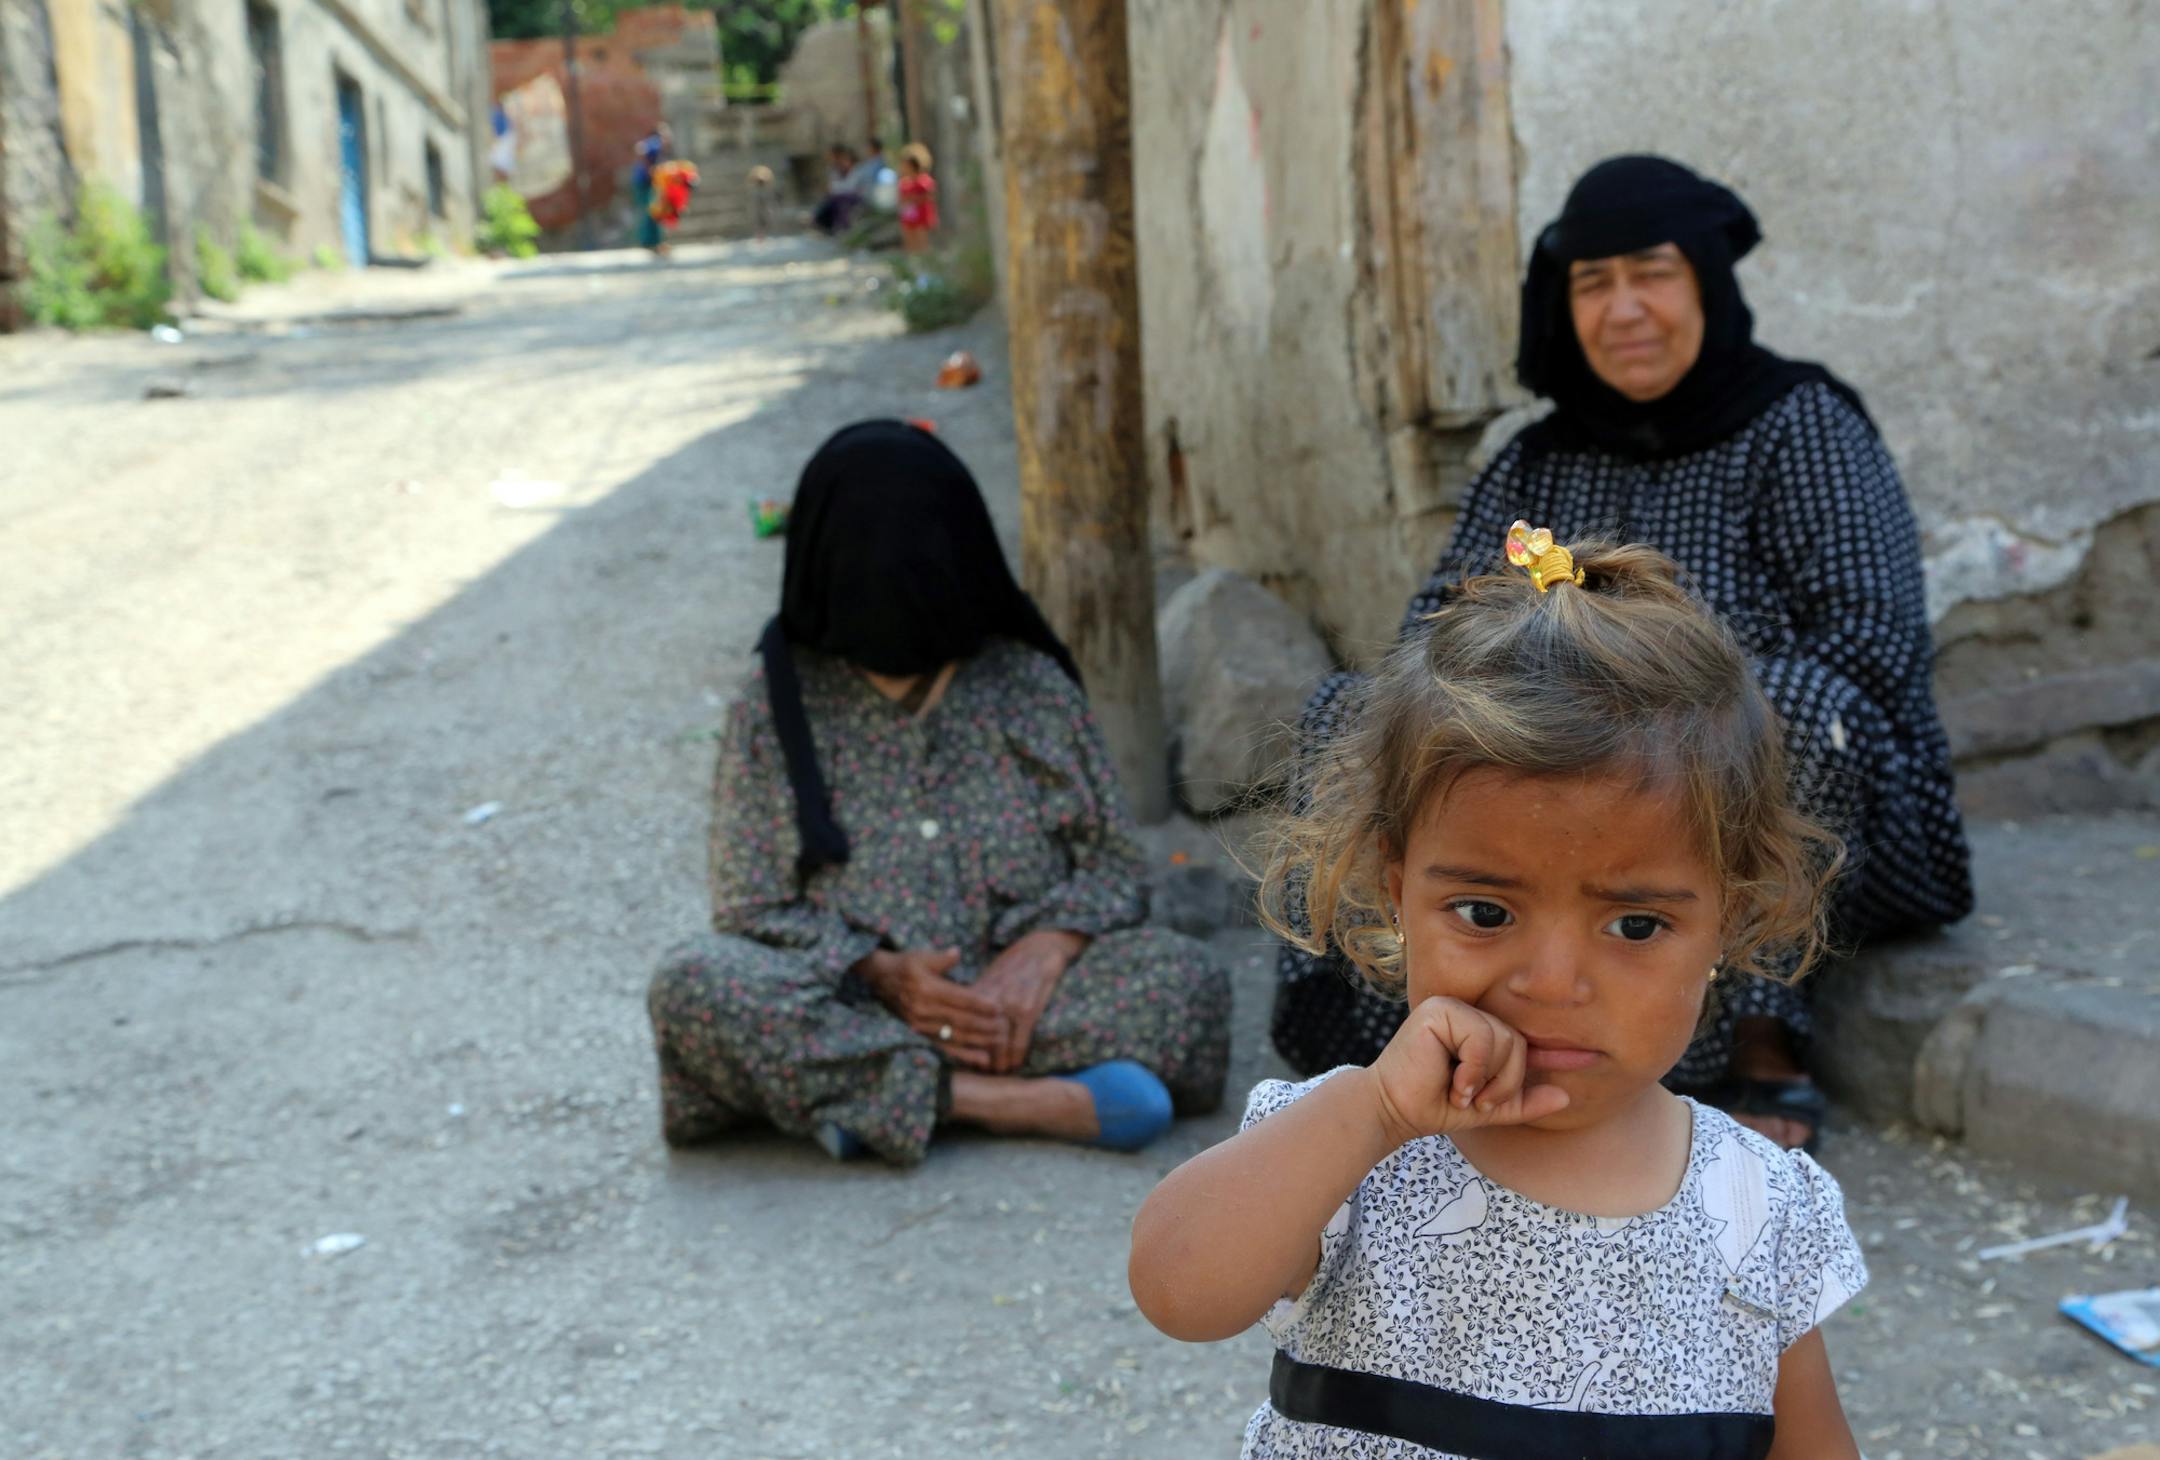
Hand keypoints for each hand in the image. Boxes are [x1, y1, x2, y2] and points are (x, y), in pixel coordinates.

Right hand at [858, 947, 1008, 1070]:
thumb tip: (957, 954)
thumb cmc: (906, 965)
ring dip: (979, 1041)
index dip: (981, 1004)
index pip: (960, 999)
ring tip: (999, 1043)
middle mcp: (923, 1010)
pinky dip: (963, 1055)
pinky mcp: (919, 1034)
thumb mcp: (922, 956)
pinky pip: (944, 1047)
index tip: (999, 1008)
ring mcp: (920, 1025)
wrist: (880, 979)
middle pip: (961, 1020)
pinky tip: (981, 1059)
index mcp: (927, 989)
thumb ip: (942, 958)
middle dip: (985, 1025)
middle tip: (1005, 1028)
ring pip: (955, 1036)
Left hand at [974, 930, 1086, 1072]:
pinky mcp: (1028, 1009)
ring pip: (999, 1043)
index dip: (964, 1048)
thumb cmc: (1013, 964)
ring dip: (1000, 1063)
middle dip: (981, 1061)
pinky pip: (1020, 1040)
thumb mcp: (989, 978)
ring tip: (1001, 1073)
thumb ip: (977, 1000)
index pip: (965, 1028)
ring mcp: (1009, 1005)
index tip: (965, 1062)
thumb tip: (962, 1020)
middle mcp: (990, 1001)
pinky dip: (1018, 1055)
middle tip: (984, 1074)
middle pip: (980, 1039)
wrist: (1039, 949)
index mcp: (978, 994)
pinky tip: (1017, 1065)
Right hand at [1366, 996, 1569, 1147]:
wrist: (1396, 1109)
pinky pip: (1480, 1036)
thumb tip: (1566, 1097)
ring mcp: (1454, 1008)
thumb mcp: (1488, 1109)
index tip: (1590, 1059)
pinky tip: (1452, 1080)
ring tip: (1461, 1092)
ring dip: (1487, 1078)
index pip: (1523, 1041)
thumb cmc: (1435, 1106)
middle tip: (1475, 1100)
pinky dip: (1472, 1068)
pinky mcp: (1440, 1009)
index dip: (1556, 1052)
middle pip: (1518, 1042)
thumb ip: (1523, 1102)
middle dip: (1504, 1081)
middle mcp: (1470, 1013)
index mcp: (1481, 1031)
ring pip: (1503, 1039)